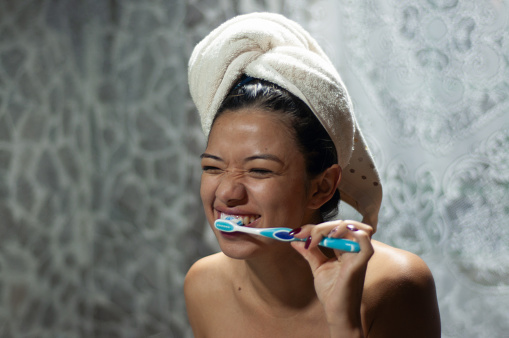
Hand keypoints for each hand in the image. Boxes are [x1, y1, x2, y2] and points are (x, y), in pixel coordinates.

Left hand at [290, 220, 373, 335]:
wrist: (337, 314)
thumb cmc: (331, 292)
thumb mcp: (318, 267)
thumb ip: (310, 252)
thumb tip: (295, 239)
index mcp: (346, 249)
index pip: (334, 228)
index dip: (314, 227)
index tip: (294, 233)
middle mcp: (355, 250)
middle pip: (343, 225)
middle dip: (320, 226)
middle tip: (301, 235)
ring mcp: (359, 257)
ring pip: (355, 228)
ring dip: (334, 227)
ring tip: (316, 236)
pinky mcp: (359, 266)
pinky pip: (366, 245)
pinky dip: (354, 235)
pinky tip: (333, 236)